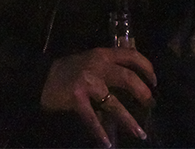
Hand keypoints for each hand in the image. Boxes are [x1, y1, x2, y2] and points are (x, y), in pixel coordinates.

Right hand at [40, 47, 156, 147]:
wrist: (40, 77)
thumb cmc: (68, 70)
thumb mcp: (90, 60)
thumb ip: (108, 66)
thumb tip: (132, 81)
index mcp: (103, 54)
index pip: (131, 55)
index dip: (147, 67)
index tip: (154, 81)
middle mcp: (97, 66)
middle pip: (128, 78)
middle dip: (143, 93)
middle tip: (151, 105)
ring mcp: (87, 82)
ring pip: (114, 102)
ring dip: (128, 120)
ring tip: (139, 133)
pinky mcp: (76, 98)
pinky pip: (92, 118)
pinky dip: (100, 132)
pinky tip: (108, 144)